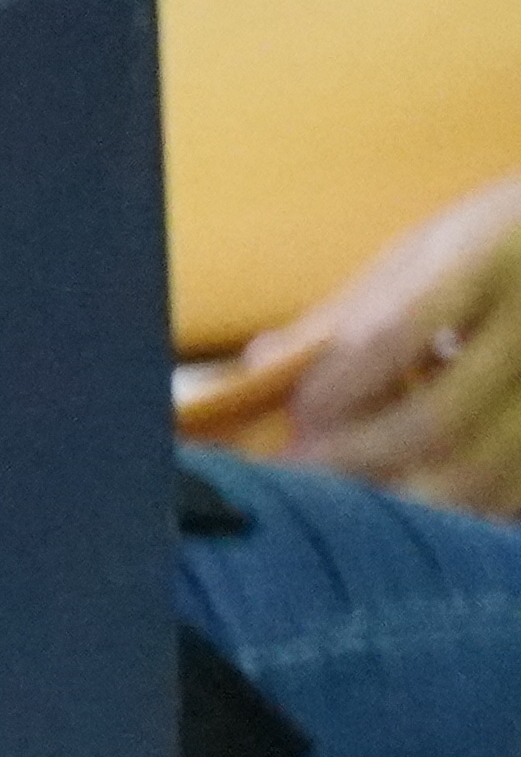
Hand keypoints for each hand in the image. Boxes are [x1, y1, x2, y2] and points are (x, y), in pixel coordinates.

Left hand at [237, 173, 520, 518]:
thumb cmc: (491, 247)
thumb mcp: (422, 253)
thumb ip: (345, 315)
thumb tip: (261, 368)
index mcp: (487, 259)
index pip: (394, 335)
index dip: (334, 387)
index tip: (300, 412)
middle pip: (437, 421)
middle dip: (355, 458)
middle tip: (304, 471)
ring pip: (479, 473)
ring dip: (401, 496)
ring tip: (353, 491)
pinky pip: (511, 494)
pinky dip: (456, 509)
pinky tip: (419, 489)